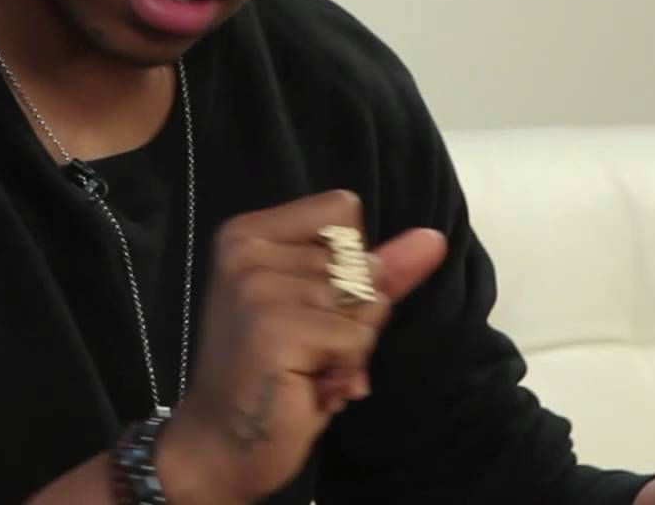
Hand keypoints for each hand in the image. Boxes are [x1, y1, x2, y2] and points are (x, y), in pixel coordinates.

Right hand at [157, 191, 447, 503]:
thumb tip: (434, 238)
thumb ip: (379, 269)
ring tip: (304, 368)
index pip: (344, 211)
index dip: (350, 264)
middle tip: (304, 349)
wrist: (220, 442)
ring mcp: (256, 286)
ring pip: (365, 301)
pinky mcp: (274, 328)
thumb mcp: (327, 309)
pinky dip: (345, 371)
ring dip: (349, 348)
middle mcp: (246, 249)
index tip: (308, 305)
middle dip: (351, 315)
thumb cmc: (274, 374)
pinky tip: (305, 385)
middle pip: (359, 261)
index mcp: (249, 233)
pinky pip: (357, 339)